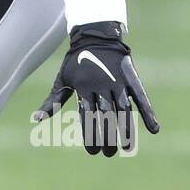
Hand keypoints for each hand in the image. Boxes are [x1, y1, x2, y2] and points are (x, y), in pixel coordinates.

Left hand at [32, 22, 158, 156]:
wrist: (95, 36)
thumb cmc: (76, 63)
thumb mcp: (62, 80)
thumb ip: (52, 102)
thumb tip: (36, 120)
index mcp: (84, 87)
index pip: (87, 116)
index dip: (90, 135)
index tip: (92, 151)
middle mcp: (102, 85)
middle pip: (106, 116)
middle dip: (107, 137)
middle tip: (108, 153)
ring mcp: (118, 81)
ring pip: (124, 110)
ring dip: (126, 130)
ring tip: (126, 148)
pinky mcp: (132, 78)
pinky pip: (142, 97)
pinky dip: (149, 112)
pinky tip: (154, 129)